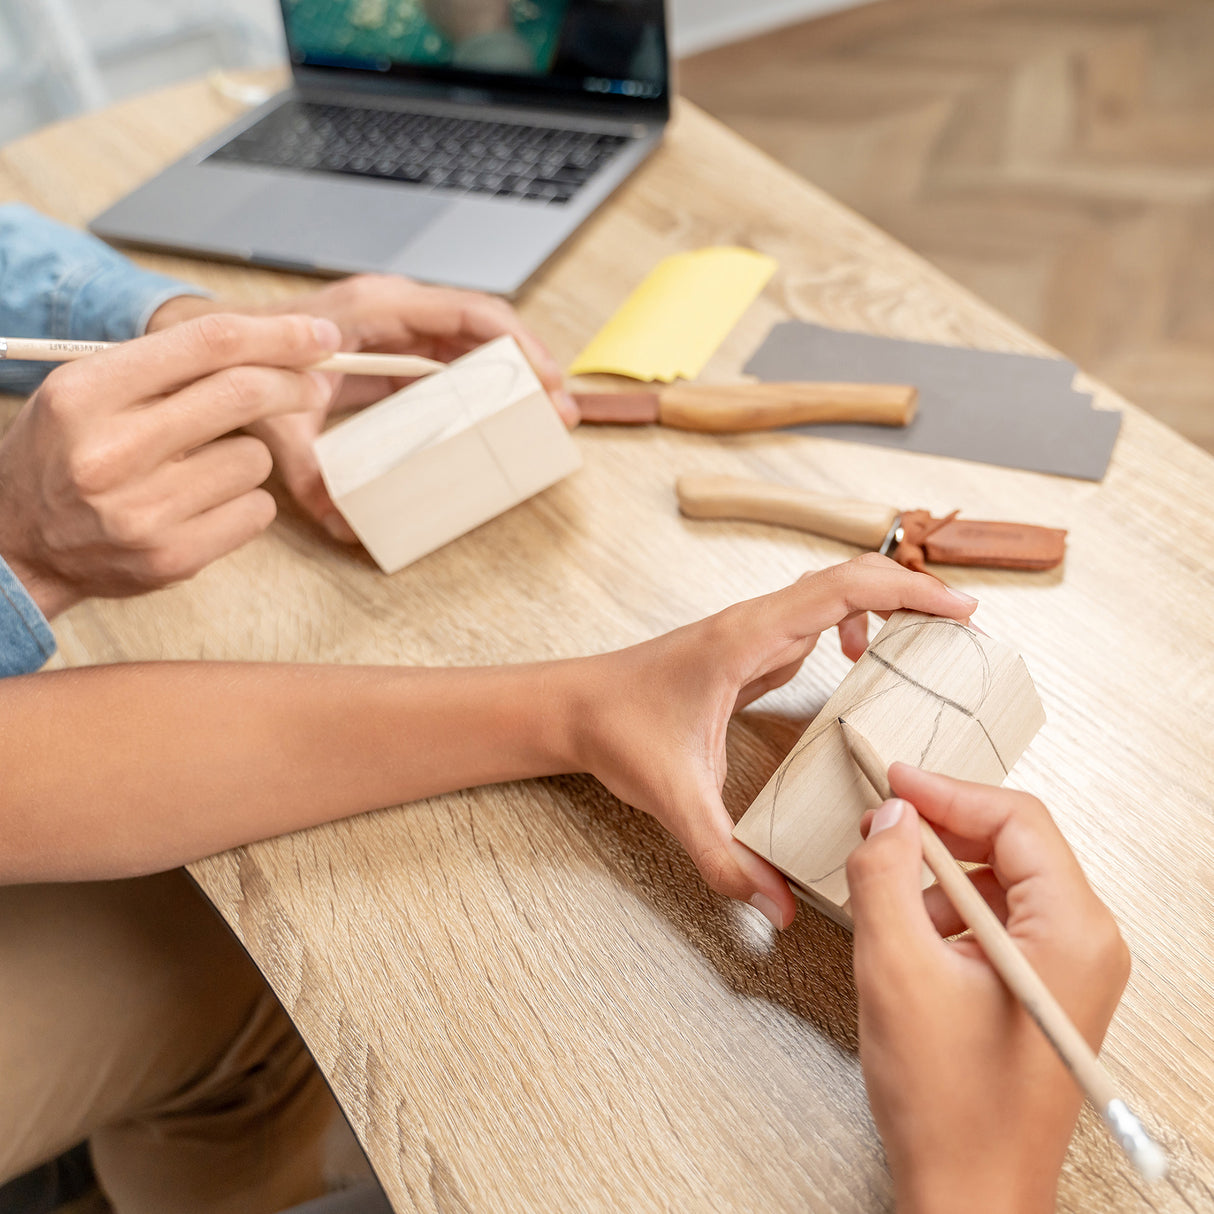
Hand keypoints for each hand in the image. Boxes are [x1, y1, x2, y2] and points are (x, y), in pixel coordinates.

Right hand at [0, 312, 342, 616]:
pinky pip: (257, 509)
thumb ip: (170, 367)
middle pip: (243, 393)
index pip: (208, 344)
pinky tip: (202, 507)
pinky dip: (245, 503)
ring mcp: (142, 511)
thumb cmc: (69, 456)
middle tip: (311, 385)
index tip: (320, 336)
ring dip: (247, 457)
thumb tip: (282, 346)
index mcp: (86, 393)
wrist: (19, 547)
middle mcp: (109, 451)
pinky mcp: (173, 558)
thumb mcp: (89, 393)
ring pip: (256, 458)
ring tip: (198, 469)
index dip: (279, 335)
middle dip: (292, 384)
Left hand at [149, 276, 574, 541]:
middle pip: (485, 328)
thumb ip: (312, 476)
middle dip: (529, 366)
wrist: (205, 342)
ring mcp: (393, 327)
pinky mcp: (388, 348)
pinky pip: (447, 358)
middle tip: (560, 412)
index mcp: (377, 311)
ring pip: (472, 342)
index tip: (546, 384)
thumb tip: (348, 527)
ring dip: (510, 376)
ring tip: (543, 417)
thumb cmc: (242, 365)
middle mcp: (393, 311)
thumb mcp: (278, 422)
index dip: (517, 347)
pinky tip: (496, 415)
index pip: (469, 314)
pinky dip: (479, 382)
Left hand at [569, 554, 978, 929]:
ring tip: (924, 649)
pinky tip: (862, 663)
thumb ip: (723, 857)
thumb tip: (776, 907)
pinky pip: (816, 619)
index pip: (842, 589)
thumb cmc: (616, 731)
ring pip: (834, 593)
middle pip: (850, 578)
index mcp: (745, 638)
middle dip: (912, 595)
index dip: (908, 593)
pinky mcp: (751, 648)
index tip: (958, 613)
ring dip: (885, 608)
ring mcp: (753, 632)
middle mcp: (754, 624)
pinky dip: (855, 627)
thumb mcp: (673, 799)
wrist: (575, 707)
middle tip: (961, 631)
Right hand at [847, 769, 1130, 1213]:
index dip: (946, 792)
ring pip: (998, 883)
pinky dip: (945, 917)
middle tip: (878, 830)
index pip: (1016, 820)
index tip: (893, 781)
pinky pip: (995, 922)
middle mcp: (1085, 944)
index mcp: (1071, 932)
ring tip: (886, 904)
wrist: (969, 1194)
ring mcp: (1068, 969)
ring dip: (937, 880)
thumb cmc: (949, 1104)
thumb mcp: (894, 968)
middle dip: (938, 835)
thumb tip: (887, 819)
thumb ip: (884, 876)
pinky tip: (909, 946)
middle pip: (1012, 846)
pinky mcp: (1042, 989)